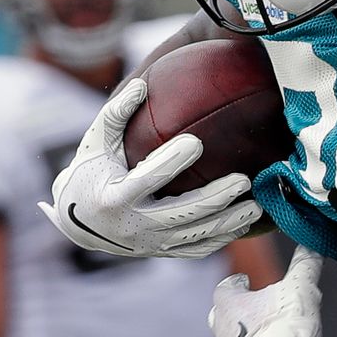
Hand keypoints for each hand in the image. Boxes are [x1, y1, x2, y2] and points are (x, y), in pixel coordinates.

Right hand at [40, 77, 264, 261]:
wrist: (79, 223)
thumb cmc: (90, 173)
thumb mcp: (95, 143)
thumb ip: (116, 114)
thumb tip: (142, 84)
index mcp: (116, 197)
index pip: (149, 178)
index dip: (172, 161)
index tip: (197, 141)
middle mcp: (136, 225)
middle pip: (184, 212)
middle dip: (217, 197)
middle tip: (244, 180)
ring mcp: (151, 243)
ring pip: (198, 235)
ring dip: (230, 222)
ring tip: (257, 205)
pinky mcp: (163, 252)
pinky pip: (198, 249)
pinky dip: (222, 238)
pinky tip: (244, 224)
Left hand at [212, 245, 323, 336]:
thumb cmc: (285, 329)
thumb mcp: (301, 289)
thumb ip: (306, 265)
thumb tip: (313, 243)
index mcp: (226, 303)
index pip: (227, 285)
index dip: (240, 282)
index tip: (249, 281)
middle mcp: (219, 329)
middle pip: (224, 314)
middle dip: (240, 310)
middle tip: (259, 309)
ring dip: (247, 335)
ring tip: (270, 336)